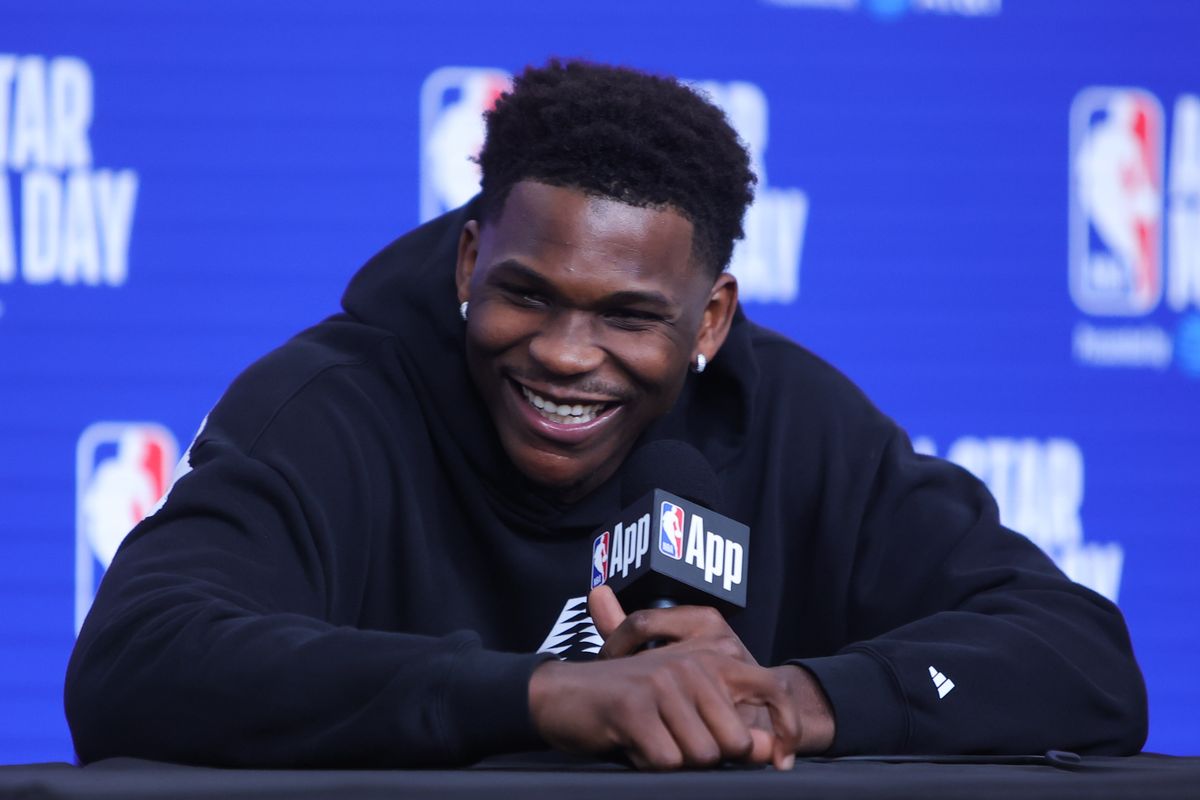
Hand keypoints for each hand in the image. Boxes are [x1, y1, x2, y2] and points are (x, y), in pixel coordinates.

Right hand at [590, 586, 834, 761]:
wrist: (562, 696)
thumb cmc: (631, 707)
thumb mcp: (687, 711)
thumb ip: (731, 725)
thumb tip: (773, 751)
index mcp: (710, 659)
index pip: (773, 689)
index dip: (787, 729)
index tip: (782, 761)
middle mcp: (691, 664)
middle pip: (736, 742)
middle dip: (711, 758)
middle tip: (675, 743)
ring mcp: (663, 683)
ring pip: (702, 756)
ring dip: (676, 762)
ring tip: (650, 741)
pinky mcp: (634, 706)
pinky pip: (665, 762)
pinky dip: (648, 765)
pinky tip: (631, 746)